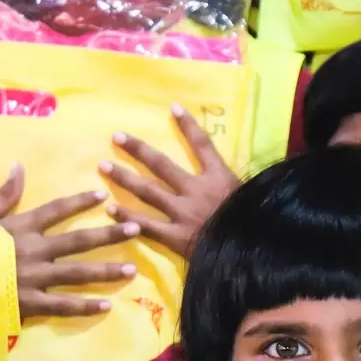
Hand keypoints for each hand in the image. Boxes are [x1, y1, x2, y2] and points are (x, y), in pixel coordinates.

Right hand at [0, 164, 138, 322]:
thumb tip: (18, 167)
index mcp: (19, 227)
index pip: (55, 210)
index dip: (79, 202)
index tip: (103, 194)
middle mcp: (32, 250)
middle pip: (77, 240)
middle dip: (109, 233)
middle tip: (136, 227)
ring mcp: (33, 278)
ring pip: (77, 273)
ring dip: (106, 270)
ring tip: (132, 269)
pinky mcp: (29, 303)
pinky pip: (62, 305)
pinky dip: (85, 306)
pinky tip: (107, 306)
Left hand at [99, 106, 241, 260]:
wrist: (253, 253)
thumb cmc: (256, 225)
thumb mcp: (253, 197)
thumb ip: (239, 187)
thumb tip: (244, 176)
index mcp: (219, 178)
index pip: (203, 145)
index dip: (188, 126)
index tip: (173, 108)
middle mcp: (196, 190)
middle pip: (162, 165)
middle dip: (138, 150)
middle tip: (117, 137)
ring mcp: (183, 213)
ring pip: (148, 192)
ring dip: (124, 178)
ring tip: (104, 166)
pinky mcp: (176, 237)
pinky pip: (147, 225)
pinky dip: (128, 217)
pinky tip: (110, 209)